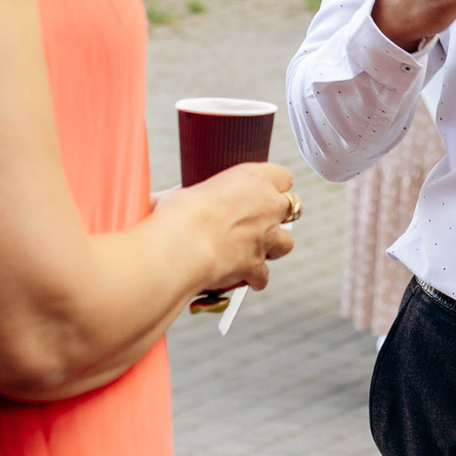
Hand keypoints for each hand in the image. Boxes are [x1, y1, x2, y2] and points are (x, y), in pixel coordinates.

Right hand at [158, 162, 298, 294]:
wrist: (180, 247)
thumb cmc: (177, 215)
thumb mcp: (182, 193)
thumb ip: (187, 196)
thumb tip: (161, 200)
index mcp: (252, 179)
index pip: (283, 176)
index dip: (275, 185)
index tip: (265, 191)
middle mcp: (266, 205)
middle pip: (293, 207)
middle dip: (280, 216)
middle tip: (263, 221)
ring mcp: (266, 237)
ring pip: (287, 243)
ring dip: (273, 247)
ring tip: (255, 250)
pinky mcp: (257, 265)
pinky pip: (263, 276)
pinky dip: (253, 278)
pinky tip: (240, 277)